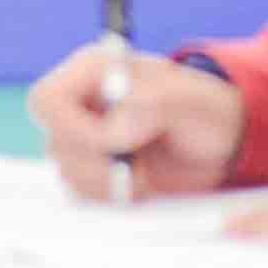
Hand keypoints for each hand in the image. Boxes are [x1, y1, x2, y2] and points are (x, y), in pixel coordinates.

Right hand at [30, 46, 245, 198]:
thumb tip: (115, 131)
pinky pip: (79, 191)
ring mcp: (83, 138)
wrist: (219, 143)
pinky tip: (138, 185)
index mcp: (94, 72)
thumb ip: (154, 105)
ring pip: (65, 170)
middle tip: (138, 164)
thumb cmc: (207, 111)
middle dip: (98, 163)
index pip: (48, 100)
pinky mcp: (91, 168)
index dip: (72, 127)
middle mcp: (81, 103)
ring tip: (144, 174)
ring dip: (107, 182)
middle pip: (55, 142)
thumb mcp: (191, 101)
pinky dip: (109, 195)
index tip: (116, 143)